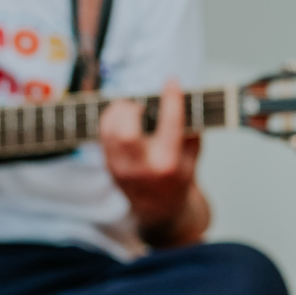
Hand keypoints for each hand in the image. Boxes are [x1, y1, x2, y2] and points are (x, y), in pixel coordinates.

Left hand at [100, 80, 206, 243]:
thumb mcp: (193, 158)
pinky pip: (103, 136)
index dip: (171, 99)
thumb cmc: (178, 180)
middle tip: (140, 105)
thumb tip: (180, 98)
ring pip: (108, 131)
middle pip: (125, 131)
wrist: (160, 212)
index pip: (170, 124)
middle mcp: (142, 167)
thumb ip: (188, 130)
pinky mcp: (109, 167)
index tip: (172, 82)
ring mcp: (121, 169)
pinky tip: (123, 118)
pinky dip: (111, 121)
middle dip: (131, 109)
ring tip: (130, 109)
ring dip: (117, 112)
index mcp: (168, 164)